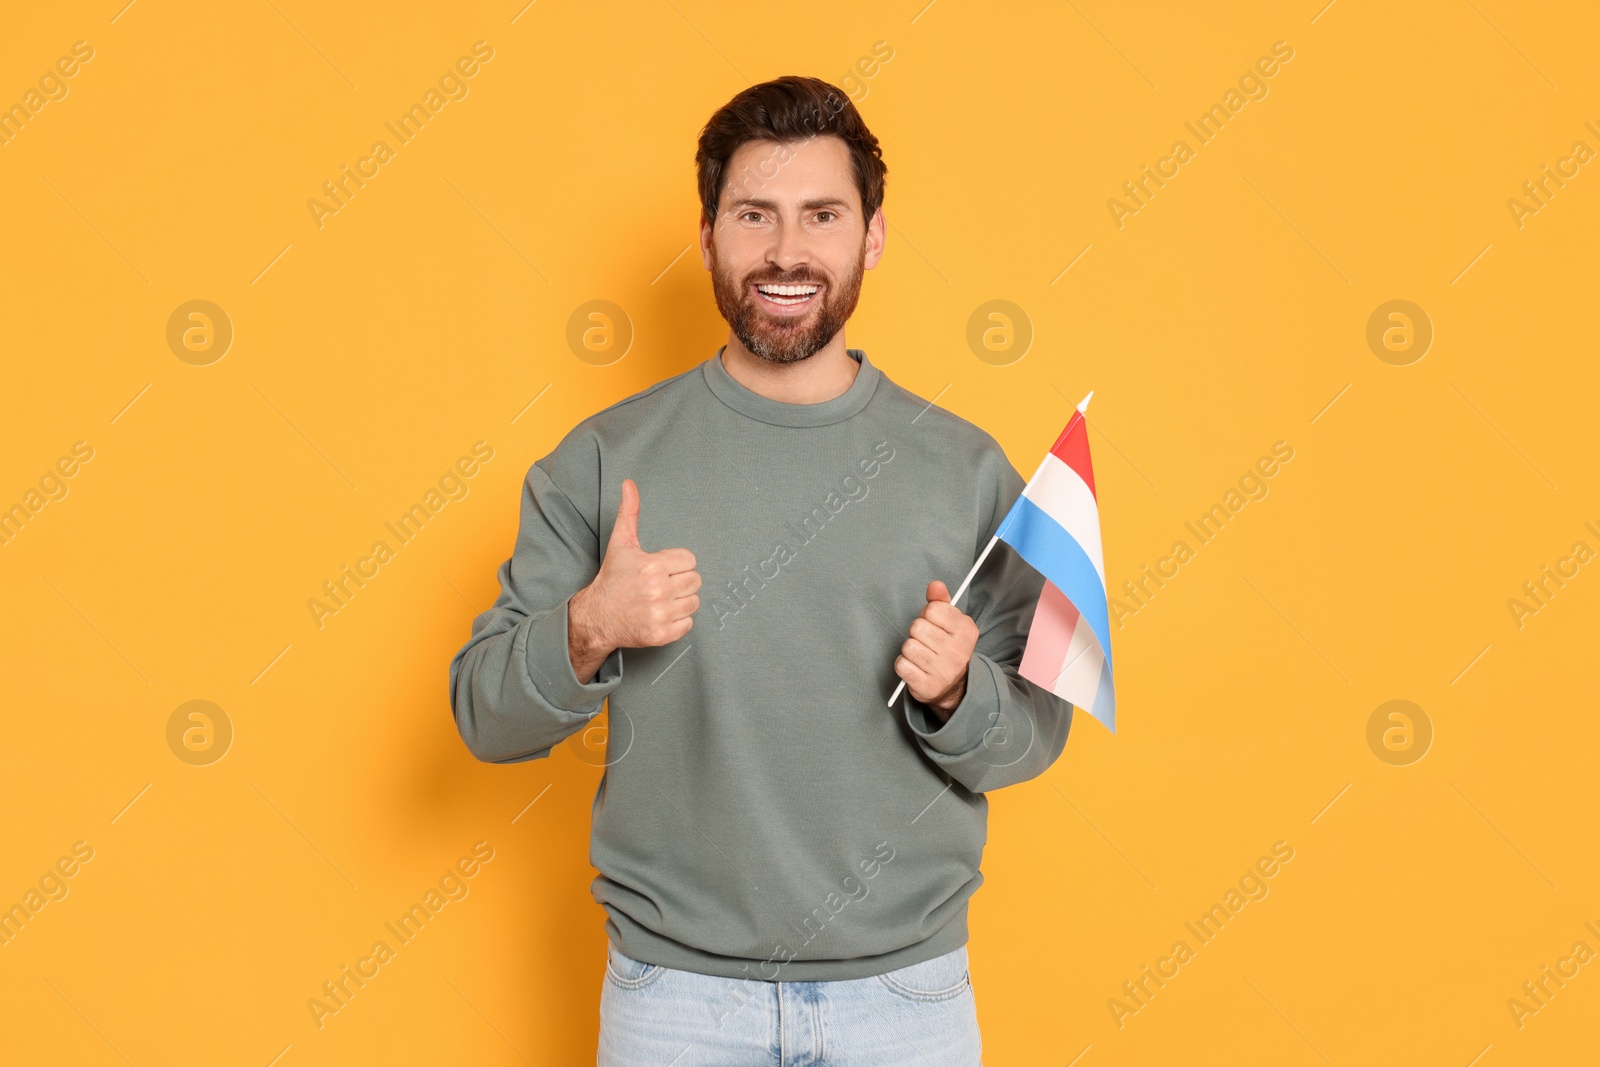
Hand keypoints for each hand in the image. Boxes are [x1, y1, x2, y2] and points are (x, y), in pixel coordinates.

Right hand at [568, 479, 700, 677]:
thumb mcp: (621, 543)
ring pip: (694, 602)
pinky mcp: (662, 635)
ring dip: (681, 601)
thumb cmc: (613, 578)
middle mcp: (657, 591)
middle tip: (662, 584)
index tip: (661, 569)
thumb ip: (630, 512)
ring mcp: (660, 614)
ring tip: (661, 599)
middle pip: (695, 581)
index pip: (690, 560)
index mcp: (652, 566)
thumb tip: (629, 483)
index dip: (677, 563)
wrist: (597, 616)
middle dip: (681, 581)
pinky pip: (689, 624)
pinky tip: (661, 614)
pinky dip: (678, 621)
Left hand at [894, 579, 978, 719]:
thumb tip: (935, 584)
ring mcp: (943, 671)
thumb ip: (941, 601)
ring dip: (910, 650)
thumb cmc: (946, 645)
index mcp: (966, 630)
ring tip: (922, 655)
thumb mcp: (950, 621)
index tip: (934, 624)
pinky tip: (916, 667)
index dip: (927, 615)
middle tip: (927, 642)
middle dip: (917, 633)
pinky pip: (901, 665)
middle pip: (917, 627)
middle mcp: (958, 652)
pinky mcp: (927, 686)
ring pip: (908, 646)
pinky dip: (904, 665)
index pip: (932, 609)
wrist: (952, 685)